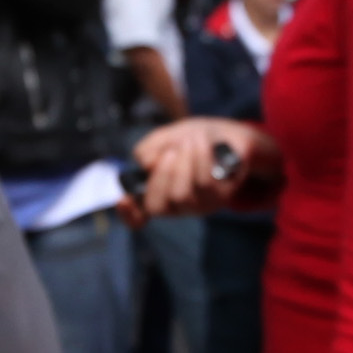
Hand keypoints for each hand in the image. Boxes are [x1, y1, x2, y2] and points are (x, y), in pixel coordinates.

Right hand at [131, 119, 265, 217]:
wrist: (228, 134)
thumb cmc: (190, 139)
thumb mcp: (164, 138)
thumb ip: (149, 149)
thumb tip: (145, 163)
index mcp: (158, 194)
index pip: (138, 217)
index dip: (128, 214)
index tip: (124, 200)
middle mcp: (178, 206)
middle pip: (158, 205)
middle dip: (162, 173)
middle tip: (172, 150)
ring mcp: (200, 205)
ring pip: (182, 194)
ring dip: (184, 161)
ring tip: (191, 139)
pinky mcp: (222, 197)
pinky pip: (206, 182)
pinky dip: (201, 157)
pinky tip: (203, 141)